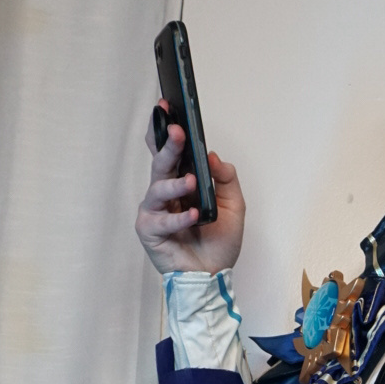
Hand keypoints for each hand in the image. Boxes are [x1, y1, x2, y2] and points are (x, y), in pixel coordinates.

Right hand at [135, 101, 244, 274]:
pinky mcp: (150, 231)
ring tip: (192, 182)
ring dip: (175, 184)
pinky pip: (163, 221)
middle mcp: (165, 193)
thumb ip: (226, 179)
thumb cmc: (219, 242)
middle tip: (177, 132)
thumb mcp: (234, 206)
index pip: (170, 153)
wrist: (213, 276)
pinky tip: (194, 215)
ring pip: (158, 188)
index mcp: (181, 182)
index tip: (166, 106)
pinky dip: (179, 218)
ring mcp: (155, 211)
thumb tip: (213, 156)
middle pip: (162, 164)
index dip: (166, 130)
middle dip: (169, 146)